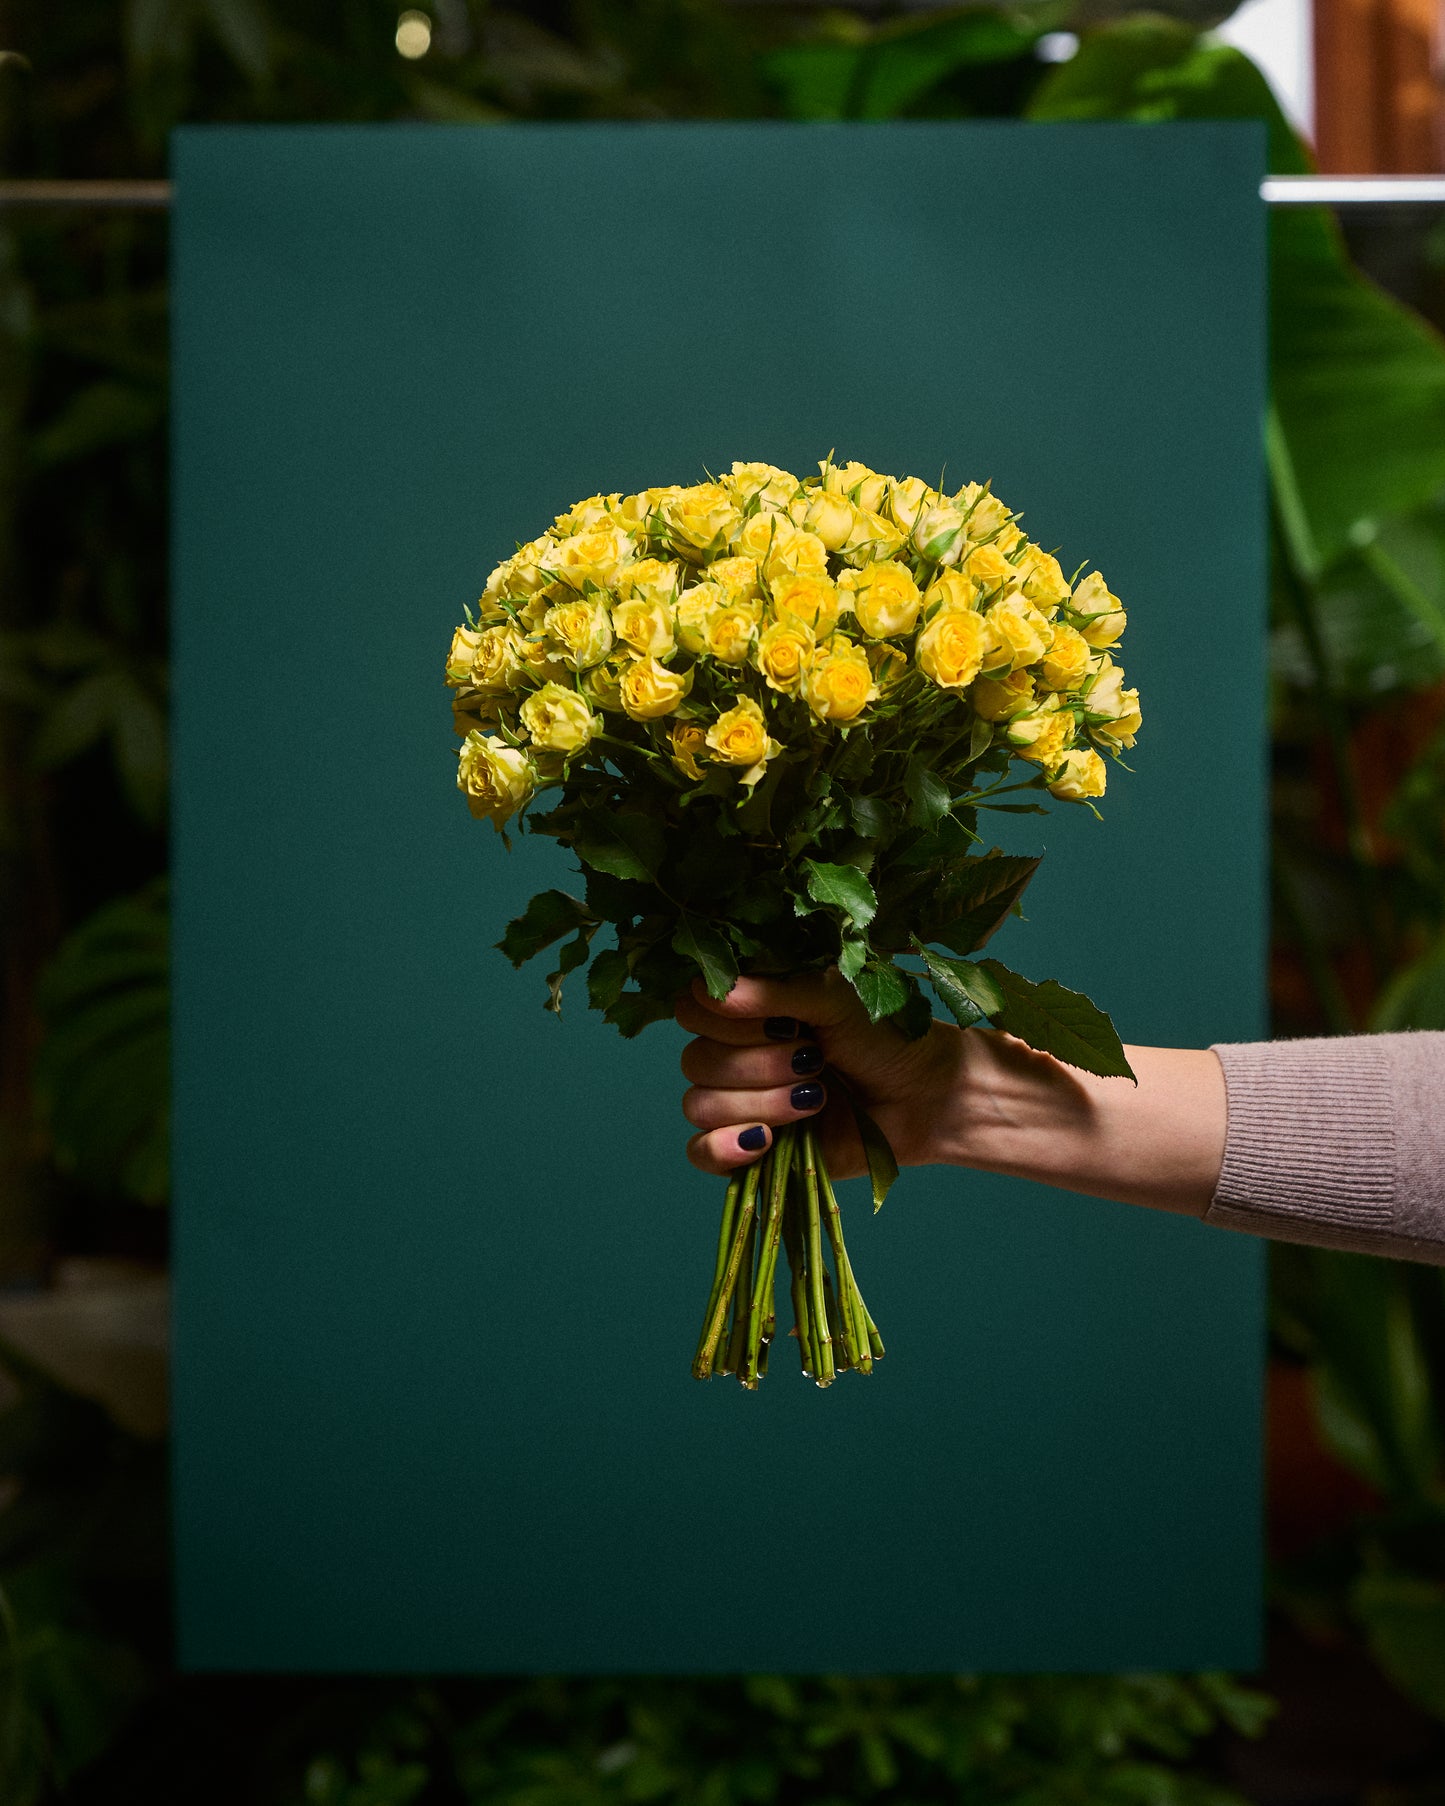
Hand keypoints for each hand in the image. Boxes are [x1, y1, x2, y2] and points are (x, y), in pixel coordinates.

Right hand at [675, 972, 1226, 1217]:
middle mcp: (734, 1050)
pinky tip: (767, 1142)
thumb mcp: (835, 997)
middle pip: (694, 1061)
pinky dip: (727, 1149)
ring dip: (762, 1103)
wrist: (929, 1094)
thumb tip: (718, 990)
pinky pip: (701, 1154)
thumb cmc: (888, 1033)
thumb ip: (775, 990)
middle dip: (758, 1064)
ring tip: (818, 1097)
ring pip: (701, 1106)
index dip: (725, 1016)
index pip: (690, 1005)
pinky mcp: (752, 1150)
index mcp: (747, 1005)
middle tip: (816, 1059)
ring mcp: (740, 1102)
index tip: (778, 1017)